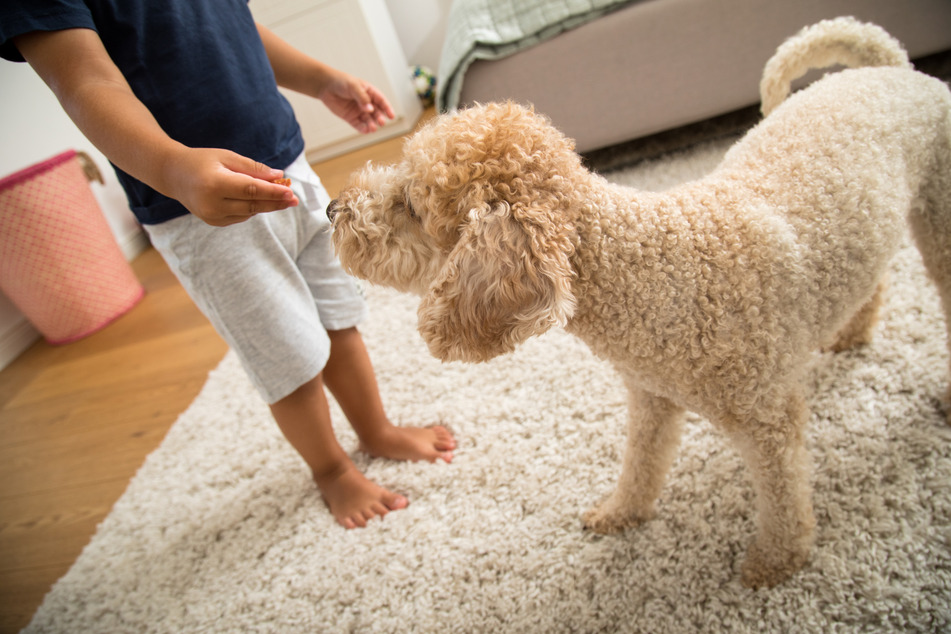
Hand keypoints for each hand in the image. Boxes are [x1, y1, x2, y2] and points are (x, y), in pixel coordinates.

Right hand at [162, 147, 298, 226]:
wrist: (173, 175)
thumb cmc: (202, 161)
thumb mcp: (227, 157)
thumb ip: (253, 168)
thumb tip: (279, 175)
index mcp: (215, 184)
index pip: (251, 190)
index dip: (273, 192)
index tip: (290, 192)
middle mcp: (212, 204)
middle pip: (252, 205)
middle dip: (275, 202)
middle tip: (295, 199)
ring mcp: (212, 216)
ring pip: (248, 213)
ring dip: (267, 205)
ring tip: (284, 198)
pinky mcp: (213, 221)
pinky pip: (240, 216)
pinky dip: (252, 209)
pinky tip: (261, 201)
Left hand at [318, 71, 395, 133]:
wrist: (325, 86)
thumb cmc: (341, 82)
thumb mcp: (353, 86)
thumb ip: (362, 97)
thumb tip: (370, 110)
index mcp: (370, 93)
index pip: (381, 101)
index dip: (387, 108)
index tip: (391, 116)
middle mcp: (366, 103)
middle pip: (377, 112)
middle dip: (380, 118)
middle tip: (381, 122)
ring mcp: (359, 111)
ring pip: (368, 120)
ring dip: (372, 125)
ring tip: (373, 128)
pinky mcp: (350, 118)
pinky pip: (358, 125)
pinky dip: (362, 128)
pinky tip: (366, 130)